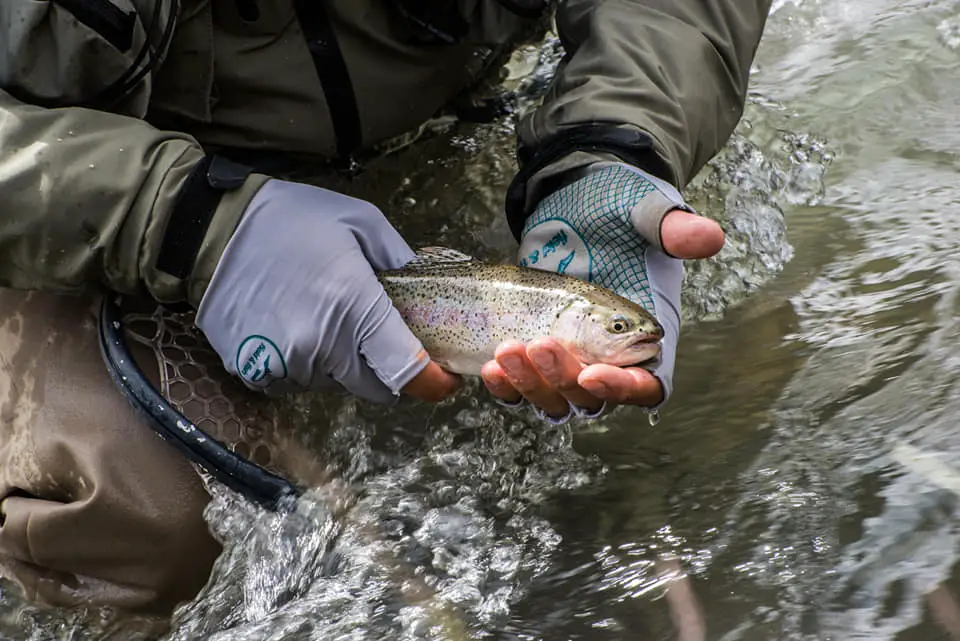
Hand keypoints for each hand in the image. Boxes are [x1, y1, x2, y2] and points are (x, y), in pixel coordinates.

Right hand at [196, 179, 459, 403]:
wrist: (210, 229)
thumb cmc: (290, 219)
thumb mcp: (360, 222)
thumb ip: (400, 261)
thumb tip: (427, 288)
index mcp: (354, 307)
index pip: (406, 371)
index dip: (432, 384)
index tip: (442, 380)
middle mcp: (322, 344)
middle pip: (374, 387)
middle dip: (386, 370)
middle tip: (380, 338)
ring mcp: (285, 361)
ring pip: (334, 383)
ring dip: (341, 363)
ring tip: (325, 317)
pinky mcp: (254, 369)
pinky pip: (296, 381)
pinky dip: (304, 364)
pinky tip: (294, 325)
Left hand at [482, 163, 722, 421]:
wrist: (572, 200)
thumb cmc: (617, 208)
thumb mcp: (645, 212)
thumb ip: (673, 229)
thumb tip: (710, 238)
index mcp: (644, 339)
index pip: (645, 386)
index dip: (622, 389)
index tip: (593, 373)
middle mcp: (608, 359)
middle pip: (591, 399)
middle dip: (562, 378)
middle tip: (539, 343)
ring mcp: (568, 360)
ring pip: (552, 398)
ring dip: (530, 384)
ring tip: (507, 350)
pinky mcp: (534, 355)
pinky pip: (521, 387)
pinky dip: (506, 384)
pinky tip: (490, 365)